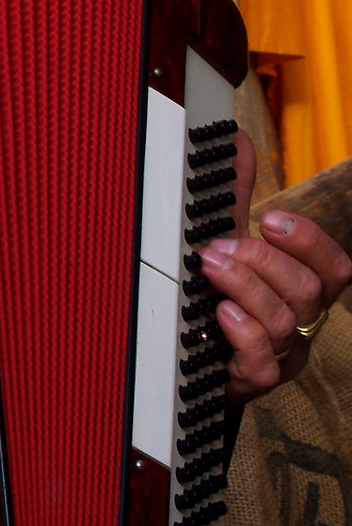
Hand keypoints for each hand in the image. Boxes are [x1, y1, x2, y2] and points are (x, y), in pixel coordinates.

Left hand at [199, 130, 351, 400]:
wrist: (189, 357)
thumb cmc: (218, 297)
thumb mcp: (225, 243)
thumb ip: (233, 197)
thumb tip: (237, 143)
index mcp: (304, 289)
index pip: (335, 267)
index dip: (310, 241)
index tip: (270, 219)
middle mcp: (301, 323)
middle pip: (309, 291)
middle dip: (264, 261)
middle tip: (219, 247)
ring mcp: (281, 355)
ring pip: (286, 321)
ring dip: (246, 288)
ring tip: (210, 269)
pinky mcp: (254, 381)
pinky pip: (265, 363)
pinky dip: (245, 333)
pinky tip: (221, 314)